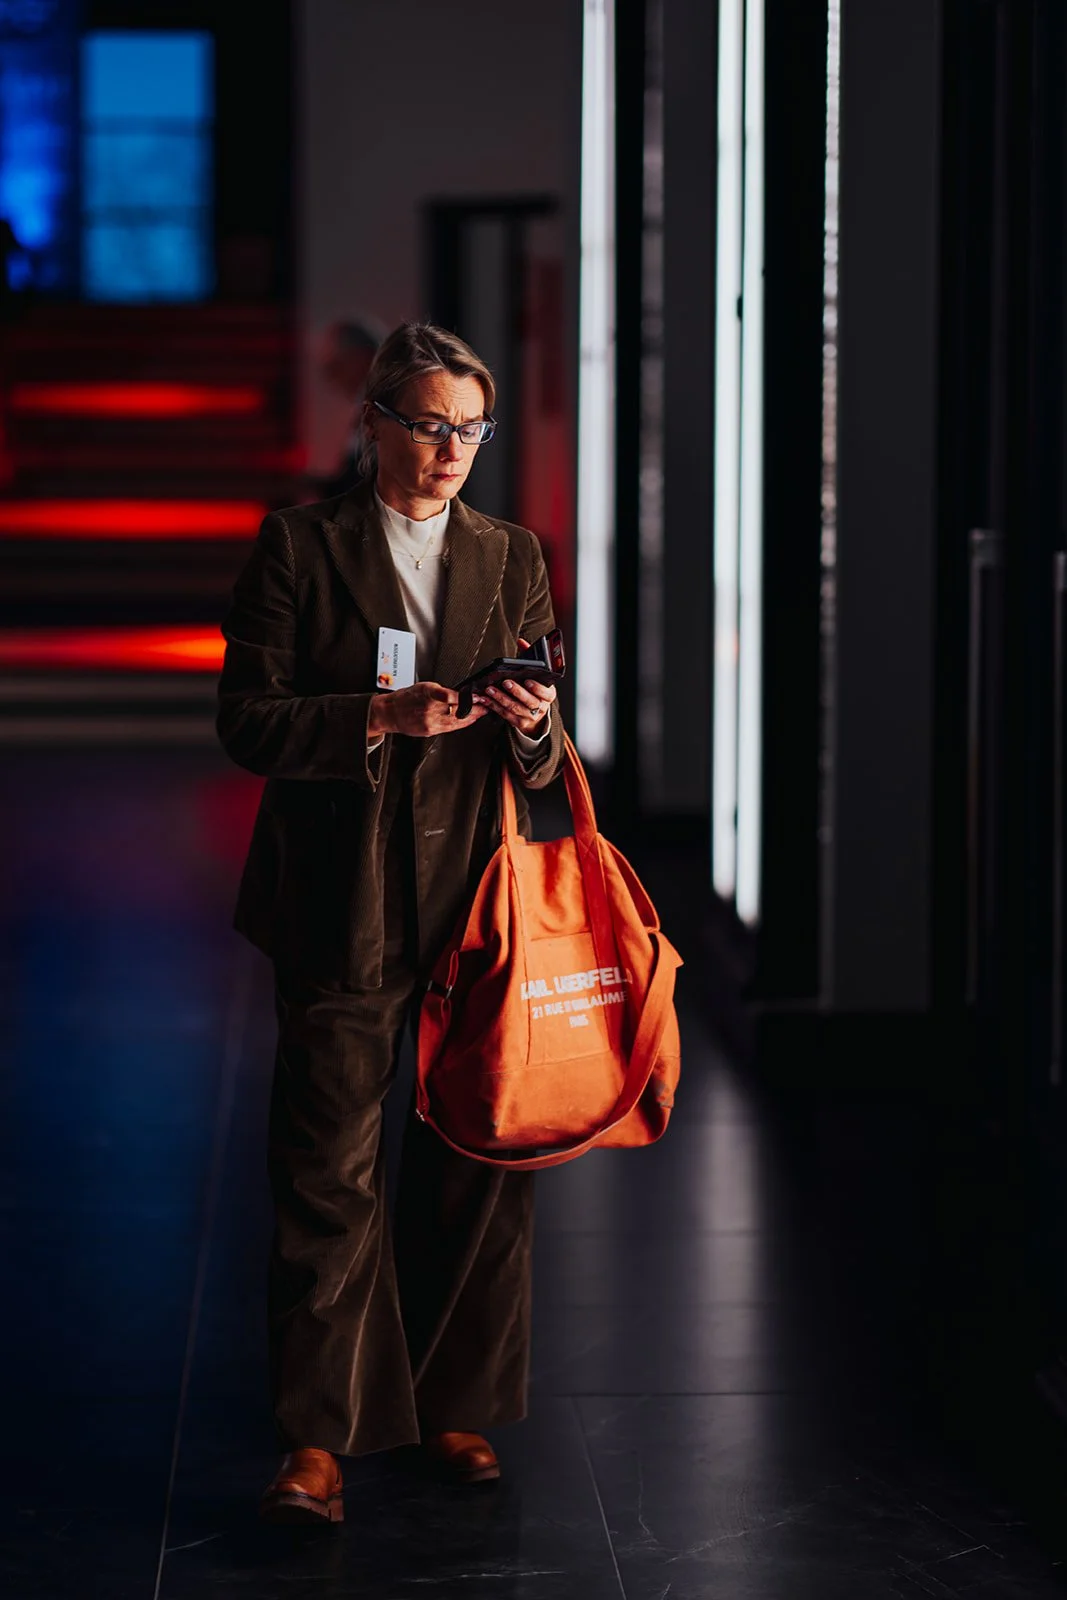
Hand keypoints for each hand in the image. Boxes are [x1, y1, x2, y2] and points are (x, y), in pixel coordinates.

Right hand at [369, 682, 486, 738]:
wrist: (392, 713)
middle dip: (474, 707)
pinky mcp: (430, 730)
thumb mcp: (423, 686)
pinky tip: (469, 720)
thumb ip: (441, 691)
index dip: (460, 697)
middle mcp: (427, 708)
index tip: (473, 696)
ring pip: (456, 720)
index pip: (444, 695)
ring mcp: (429, 721)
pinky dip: (462, 723)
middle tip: (486, 703)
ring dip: (472, 716)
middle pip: (455, 709)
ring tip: (482, 711)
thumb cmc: (407, 697)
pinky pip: (450, 728)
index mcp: (425, 693)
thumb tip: (461, 694)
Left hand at [475, 637, 556, 736]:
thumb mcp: (537, 676)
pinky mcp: (518, 722)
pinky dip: (494, 706)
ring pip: (515, 708)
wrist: (536, 716)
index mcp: (548, 695)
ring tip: (490, 690)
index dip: (537, 688)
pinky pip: (505, 714)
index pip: (546, 693)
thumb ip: (530, 658)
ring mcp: (530, 717)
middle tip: (506, 682)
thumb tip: (521, 641)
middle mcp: (541, 707)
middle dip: (517, 691)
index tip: (528, 681)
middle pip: (529, 701)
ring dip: (501, 698)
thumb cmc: (535, 691)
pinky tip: (486, 699)